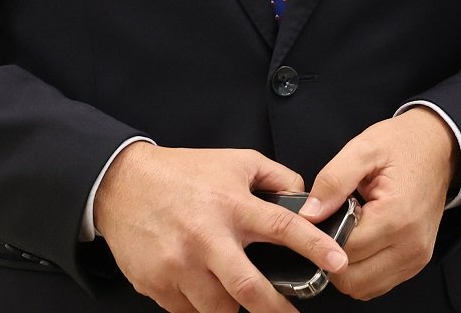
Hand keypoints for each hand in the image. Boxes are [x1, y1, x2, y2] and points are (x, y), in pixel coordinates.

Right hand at [93, 143, 348, 312]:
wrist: (122, 185)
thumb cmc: (183, 173)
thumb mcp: (237, 162)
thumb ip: (276, 178)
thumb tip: (307, 199)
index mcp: (232, 205)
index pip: (284, 228)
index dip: (315, 247)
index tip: (338, 262)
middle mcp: (206, 239)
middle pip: (249, 287)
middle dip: (276, 309)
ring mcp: (179, 266)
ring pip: (218, 308)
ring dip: (239, 312)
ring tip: (252, 307)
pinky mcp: (157, 284)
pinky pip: (189, 311)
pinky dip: (205, 309)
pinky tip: (213, 299)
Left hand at [303, 109, 457, 299]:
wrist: (440, 146)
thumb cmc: (403, 145)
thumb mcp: (364, 149)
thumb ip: (333, 181)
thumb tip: (308, 215)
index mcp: (396, 216)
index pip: (342, 250)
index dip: (320, 237)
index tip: (318, 219)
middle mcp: (410, 244)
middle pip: (350, 278)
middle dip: (330, 257)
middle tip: (330, 228)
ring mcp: (416, 257)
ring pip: (362, 288)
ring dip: (345, 269)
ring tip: (346, 234)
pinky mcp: (417, 262)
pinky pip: (378, 284)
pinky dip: (362, 272)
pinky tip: (360, 244)